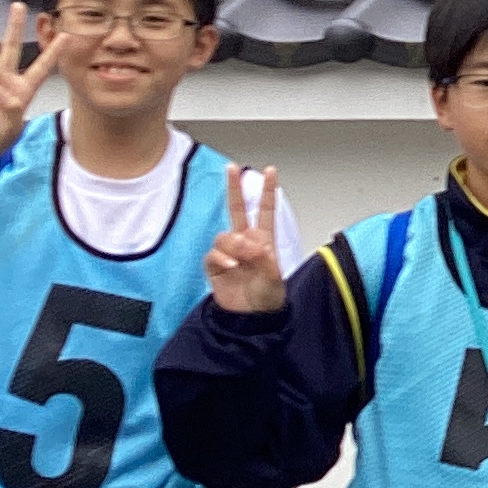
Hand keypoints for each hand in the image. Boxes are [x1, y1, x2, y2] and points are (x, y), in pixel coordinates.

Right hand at [0, 3, 70, 173]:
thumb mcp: (9, 128)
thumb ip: (11, 111)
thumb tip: (6, 96)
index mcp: (22, 91)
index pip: (41, 68)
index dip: (52, 52)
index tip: (65, 36)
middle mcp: (5, 82)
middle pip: (10, 47)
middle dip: (13, 25)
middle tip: (18, 7)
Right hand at [204, 166, 285, 314]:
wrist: (249, 318)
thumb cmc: (266, 298)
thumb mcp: (274, 280)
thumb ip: (266, 262)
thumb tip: (257, 245)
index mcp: (264, 241)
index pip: (265, 211)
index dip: (268, 192)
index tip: (270, 171)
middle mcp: (245, 243)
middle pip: (237, 211)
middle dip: (234, 188)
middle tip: (232, 168)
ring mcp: (229, 253)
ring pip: (224, 235)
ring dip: (234, 244)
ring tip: (242, 259)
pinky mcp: (215, 266)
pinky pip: (213, 254)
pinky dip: (221, 257)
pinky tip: (230, 264)